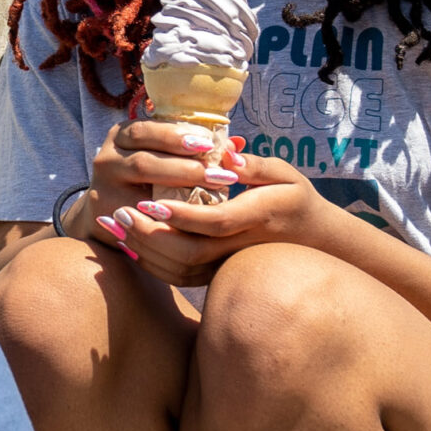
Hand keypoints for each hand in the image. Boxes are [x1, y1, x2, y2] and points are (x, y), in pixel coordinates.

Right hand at [83, 118, 239, 244]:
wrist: (111, 208)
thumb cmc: (149, 175)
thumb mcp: (164, 152)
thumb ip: (193, 147)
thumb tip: (237, 144)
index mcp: (121, 136)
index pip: (144, 131)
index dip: (175, 136)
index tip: (208, 144)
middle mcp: (106, 160)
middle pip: (143, 163)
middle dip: (184, 169)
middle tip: (220, 175)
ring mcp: (103, 191)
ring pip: (141, 195)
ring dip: (180, 199)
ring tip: (212, 198)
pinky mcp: (109, 220)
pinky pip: (141, 222)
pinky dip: (168, 222)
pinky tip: (195, 223)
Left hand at [98, 149, 345, 286]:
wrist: (312, 242)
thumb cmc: (295, 200)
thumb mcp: (285, 175)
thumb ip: (255, 165)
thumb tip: (225, 153)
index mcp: (260, 217)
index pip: (215, 222)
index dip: (181, 214)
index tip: (150, 199)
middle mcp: (242, 246)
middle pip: (190, 253)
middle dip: (151, 235)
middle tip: (122, 213)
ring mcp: (228, 264)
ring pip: (181, 270)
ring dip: (145, 251)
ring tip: (118, 226)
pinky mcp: (217, 274)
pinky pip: (181, 278)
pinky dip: (153, 264)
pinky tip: (131, 245)